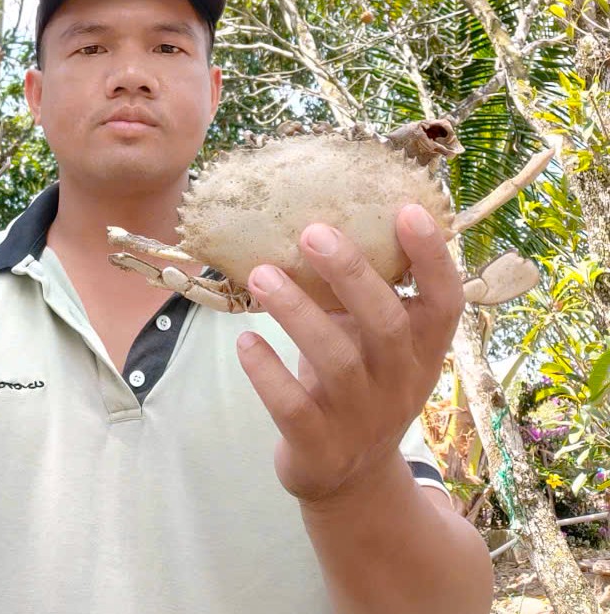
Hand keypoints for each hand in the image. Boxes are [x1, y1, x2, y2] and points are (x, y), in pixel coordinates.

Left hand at [236, 204, 463, 506]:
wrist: (350, 479)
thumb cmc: (360, 385)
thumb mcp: (375, 344)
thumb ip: (363, 296)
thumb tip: (321, 219)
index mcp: (423, 350)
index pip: (445, 301)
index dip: (432, 257)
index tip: (407, 210)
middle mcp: (400, 381)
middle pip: (386, 323)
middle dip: (351, 274)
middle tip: (311, 232)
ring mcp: (361, 417)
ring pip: (335, 361)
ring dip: (296, 312)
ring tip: (261, 275)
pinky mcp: (319, 446)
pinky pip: (293, 406)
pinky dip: (267, 372)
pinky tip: (245, 341)